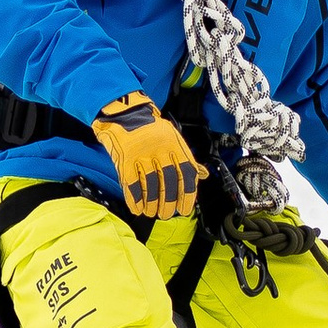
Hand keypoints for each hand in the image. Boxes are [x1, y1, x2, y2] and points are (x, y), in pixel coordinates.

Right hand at [91, 92, 199, 218]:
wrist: (125, 113)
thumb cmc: (150, 128)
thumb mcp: (173, 138)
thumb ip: (186, 157)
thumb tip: (203, 174)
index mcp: (175, 144)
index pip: (186, 173)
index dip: (186, 195)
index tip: (184, 209)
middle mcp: (160, 149)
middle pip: (168, 181)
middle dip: (168, 202)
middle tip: (166, 214)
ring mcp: (142, 154)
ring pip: (150, 185)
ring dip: (152, 203)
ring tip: (152, 212)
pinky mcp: (125, 158)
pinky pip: (131, 183)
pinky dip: (135, 199)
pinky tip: (137, 207)